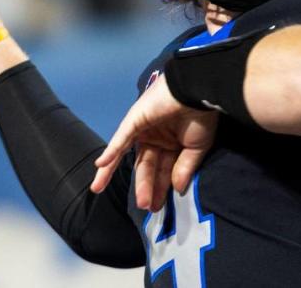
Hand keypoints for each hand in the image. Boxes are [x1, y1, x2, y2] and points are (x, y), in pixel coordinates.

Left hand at [90, 75, 217, 210]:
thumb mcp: (195, 148)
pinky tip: (100, 165)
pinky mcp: (136, 119)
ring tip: (99, 189)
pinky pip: (121, 138)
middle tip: (146, 207)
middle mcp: (155, 137)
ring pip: (126, 154)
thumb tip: (178, 188)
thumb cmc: (201, 117)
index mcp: (171, 143)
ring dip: (113, 171)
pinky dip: (111, 151)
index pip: (162, 170)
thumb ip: (184, 168)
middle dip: (145, 186)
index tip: (157, 207)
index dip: (159, 188)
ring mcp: (143, 128)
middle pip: (146, 166)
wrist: (198, 92)